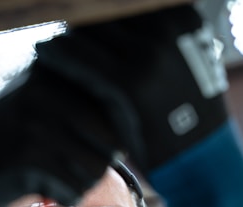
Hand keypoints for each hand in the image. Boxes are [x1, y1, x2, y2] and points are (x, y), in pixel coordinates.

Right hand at [0, 58, 119, 206]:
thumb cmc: (15, 138)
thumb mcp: (44, 105)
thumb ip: (84, 103)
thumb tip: (132, 127)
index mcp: (57, 74)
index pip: (116, 110)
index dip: (112, 137)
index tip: (91, 147)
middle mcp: (48, 92)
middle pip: (112, 142)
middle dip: (97, 162)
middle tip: (72, 165)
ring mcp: (38, 123)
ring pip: (96, 169)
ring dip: (81, 181)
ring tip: (58, 175)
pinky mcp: (30, 158)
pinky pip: (75, 189)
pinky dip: (64, 195)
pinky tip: (45, 186)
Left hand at [38, 3, 228, 170]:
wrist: (199, 155)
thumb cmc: (182, 112)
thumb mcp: (174, 66)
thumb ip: (142, 41)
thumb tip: (97, 24)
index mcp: (181, 16)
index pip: (121, 1)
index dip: (95, 6)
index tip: (76, 10)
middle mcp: (167, 29)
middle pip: (103, 8)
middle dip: (80, 17)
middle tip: (56, 18)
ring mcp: (150, 55)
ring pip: (88, 28)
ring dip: (66, 32)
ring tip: (47, 39)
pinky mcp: (130, 84)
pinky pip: (81, 58)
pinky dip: (58, 53)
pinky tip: (43, 52)